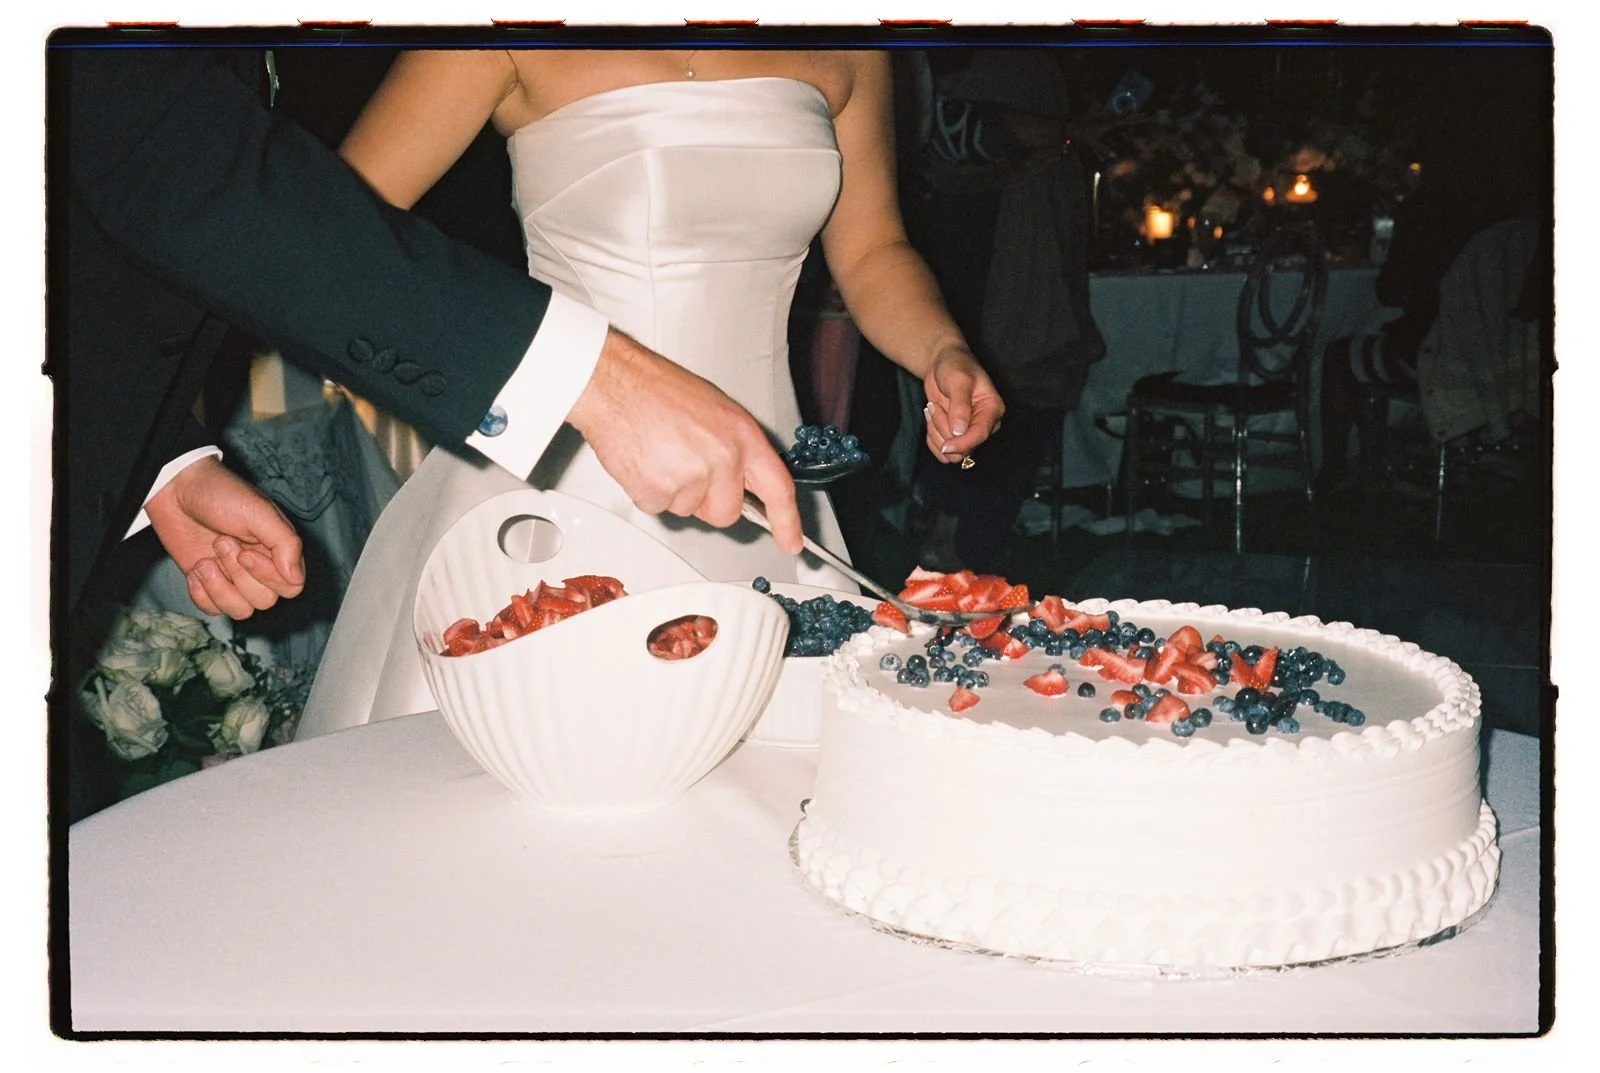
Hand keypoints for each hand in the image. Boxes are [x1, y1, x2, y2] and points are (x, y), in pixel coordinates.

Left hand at [143, 457, 304, 619]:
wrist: (175, 490)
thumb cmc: (220, 494)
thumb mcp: (260, 512)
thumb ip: (286, 544)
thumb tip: (296, 577)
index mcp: (278, 549)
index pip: (291, 586)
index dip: (268, 577)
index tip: (245, 552)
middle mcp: (259, 567)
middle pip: (264, 600)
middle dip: (238, 575)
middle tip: (221, 542)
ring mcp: (232, 578)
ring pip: (240, 610)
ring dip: (219, 587)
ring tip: (205, 560)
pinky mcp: (208, 583)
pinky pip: (213, 609)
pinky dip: (202, 594)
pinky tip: (195, 569)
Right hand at [566, 328, 803, 555]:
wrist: (615, 384)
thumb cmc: (658, 390)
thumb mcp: (715, 411)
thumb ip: (735, 450)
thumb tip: (741, 481)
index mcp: (742, 436)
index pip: (777, 487)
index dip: (786, 520)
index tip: (791, 541)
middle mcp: (721, 458)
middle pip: (726, 513)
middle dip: (708, 502)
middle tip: (687, 468)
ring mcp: (689, 478)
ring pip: (688, 511)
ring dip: (674, 492)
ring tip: (661, 453)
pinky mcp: (656, 492)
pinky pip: (658, 509)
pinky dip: (648, 491)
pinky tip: (645, 460)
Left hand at [921, 346, 1006, 463]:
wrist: (942, 364)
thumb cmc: (956, 366)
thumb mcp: (959, 380)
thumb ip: (960, 406)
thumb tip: (959, 431)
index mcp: (992, 410)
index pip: (980, 435)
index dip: (963, 444)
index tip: (946, 446)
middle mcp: (983, 424)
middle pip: (964, 448)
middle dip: (943, 430)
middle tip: (933, 406)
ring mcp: (968, 432)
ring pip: (950, 452)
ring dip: (935, 431)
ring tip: (932, 407)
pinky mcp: (954, 436)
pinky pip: (940, 451)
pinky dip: (931, 437)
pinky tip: (931, 416)